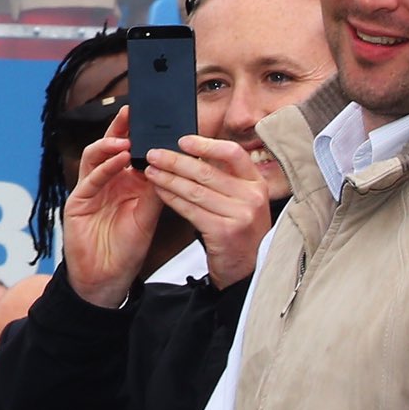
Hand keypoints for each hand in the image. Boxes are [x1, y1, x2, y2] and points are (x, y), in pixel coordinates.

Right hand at [61, 109, 162, 308]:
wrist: (107, 278)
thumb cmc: (127, 248)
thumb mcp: (148, 215)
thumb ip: (156, 189)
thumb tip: (170, 161)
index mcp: (124, 182)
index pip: (131, 150)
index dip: (140, 133)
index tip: (156, 119)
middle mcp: (106, 181)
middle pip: (111, 146)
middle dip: (121, 127)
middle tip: (133, 111)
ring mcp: (90, 189)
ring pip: (95, 156)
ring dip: (109, 143)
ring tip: (127, 138)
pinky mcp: (78, 202)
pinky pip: (89, 179)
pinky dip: (104, 166)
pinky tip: (117, 159)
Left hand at [143, 135, 270, 287]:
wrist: (248, 269)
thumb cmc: (240, 231)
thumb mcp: (243, 201)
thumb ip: (226, 179)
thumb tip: (193, 154)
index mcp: (257, 183)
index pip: (232, 153)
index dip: (206, 144)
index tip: (183, 141)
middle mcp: (252, 197)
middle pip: (207, 172)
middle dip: (175, 161)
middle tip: (154, 154)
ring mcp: (239, 215)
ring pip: (195, 190)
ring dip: (168, 179)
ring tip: (151, 171)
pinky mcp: (223, 232)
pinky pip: (190, 210)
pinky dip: (172, 199)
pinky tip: (160, 191)